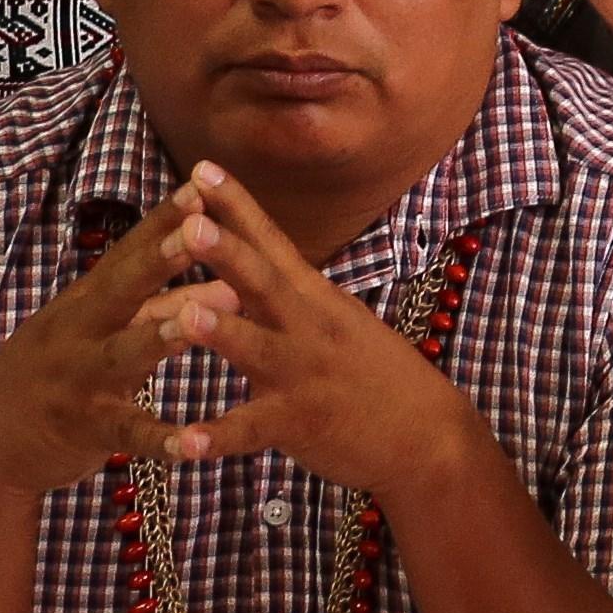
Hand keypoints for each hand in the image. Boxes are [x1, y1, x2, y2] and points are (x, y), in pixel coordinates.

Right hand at [0, 197, 191, 507]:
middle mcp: (79, 332)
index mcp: (85, 303)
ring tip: (199, 322)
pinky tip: (192, 445)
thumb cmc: (58, 375)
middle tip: (204, 227)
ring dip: (162, 336)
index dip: (163, 219)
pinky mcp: (85, 430)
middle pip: (122, 289)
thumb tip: (226, 281)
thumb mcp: (98, 333)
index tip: (203, 183)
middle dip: (162, 258)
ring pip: (124, 355)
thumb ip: (159, 308)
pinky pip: (126, 434)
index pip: (127, 252)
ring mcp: (80, 380)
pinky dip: (159, 440)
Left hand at [154, 163, 493, 506]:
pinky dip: (218, 437)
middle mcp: (309, 327)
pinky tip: (183, 444)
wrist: (429, 436)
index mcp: (314, 298)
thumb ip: (291, 295)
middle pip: (262, 281)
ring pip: (255, 349)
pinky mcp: (300, 423)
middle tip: (187, 223)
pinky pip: (252, 430)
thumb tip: (247, 263)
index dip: (237, 205)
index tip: (201, 168)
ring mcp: (304, 375)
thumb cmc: (377, 376)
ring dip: (221, 331)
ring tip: (183, 314)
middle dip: (225, 250)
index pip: (272, 240)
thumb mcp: (337, 320)